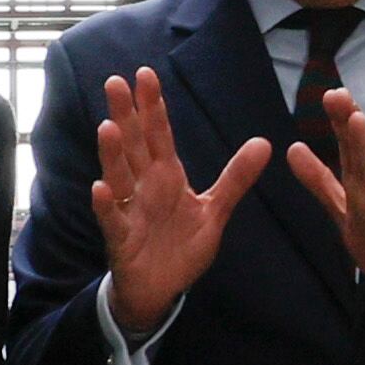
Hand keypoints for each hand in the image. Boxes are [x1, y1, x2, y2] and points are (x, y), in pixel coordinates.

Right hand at [97, 67, 271, 338]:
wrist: (161, 290)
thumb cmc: (180, 247)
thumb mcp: (214, 210)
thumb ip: (235, 178)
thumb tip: (264, 143)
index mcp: (166, 176)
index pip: (158, 134)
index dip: (153, 106)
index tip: (145, 74)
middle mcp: (144, 187)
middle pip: (134, 145)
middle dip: (125, 114)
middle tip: (114, 81)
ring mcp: (130, 210)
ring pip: (119, 176)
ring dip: (112, 153)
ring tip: (108, 127)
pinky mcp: (122, 239)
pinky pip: (112, 219)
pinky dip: (106, 204)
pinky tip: (100, 187)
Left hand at [288, 92, 364, 312]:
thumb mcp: (343, 209)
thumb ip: (319, 180)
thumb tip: (292, 148)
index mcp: (364, 185)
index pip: (351, 149)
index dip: (340, 123)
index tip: (330, 93)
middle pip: (364, 154)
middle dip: (351, 125)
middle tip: (337, 94)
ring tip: (357, 122)